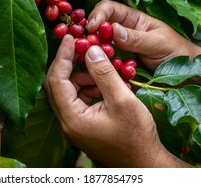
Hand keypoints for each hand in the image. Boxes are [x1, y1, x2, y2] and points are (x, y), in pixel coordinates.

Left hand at [44, 34, 189, 166]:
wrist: (144, 163)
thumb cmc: (137, 135)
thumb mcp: (122, 100)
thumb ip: (104, 73)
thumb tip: (90, 49)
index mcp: (72, 118)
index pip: (57, 80)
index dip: (63, 56)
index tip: (71, 38)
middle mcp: (66, 123)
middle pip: (56, 85)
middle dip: (68, 63)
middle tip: (81, 46)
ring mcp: (72, 126)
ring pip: (66, 92)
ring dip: (79, 76)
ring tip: (99, 67)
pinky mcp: (81, 126)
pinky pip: (76, 100)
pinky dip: (85, 87)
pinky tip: (102, 83)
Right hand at [87, 0, 200, 70]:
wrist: (188, 75)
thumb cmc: (177, 53)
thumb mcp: (158, 43)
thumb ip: (137, 38)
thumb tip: (113, 30)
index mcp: (133, 19)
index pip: (109, 8)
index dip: (98, 15)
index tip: (92, 28)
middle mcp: (123, 32)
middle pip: (98, 26)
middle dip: (89, 34)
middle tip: (85, 46)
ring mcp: (119, 50)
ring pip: (98, 45)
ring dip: (92, 51)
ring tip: (89, 59)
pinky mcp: (119, 65)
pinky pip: (104, 63)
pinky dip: (99, 65)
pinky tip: (97, 71)